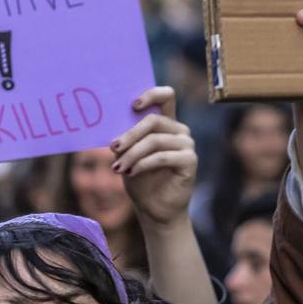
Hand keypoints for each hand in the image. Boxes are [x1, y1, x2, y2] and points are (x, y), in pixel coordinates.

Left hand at [113, 87, 197, 228]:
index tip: (133, 104)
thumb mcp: (126, 156)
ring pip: (155, 140)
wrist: (154, 209)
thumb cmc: (140, 180)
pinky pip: (162, 156)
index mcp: (166, 124)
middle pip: (154, 120)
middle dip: (130, 134)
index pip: (166, 96)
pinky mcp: (190, 160)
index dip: (151, 94)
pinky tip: (130, 173)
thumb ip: (124, 139)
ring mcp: (187, 145)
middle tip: (113, 147)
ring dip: (132, 154)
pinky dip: (143, 164)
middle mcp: (179, 131)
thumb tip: (112, 126)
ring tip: (118, 168)